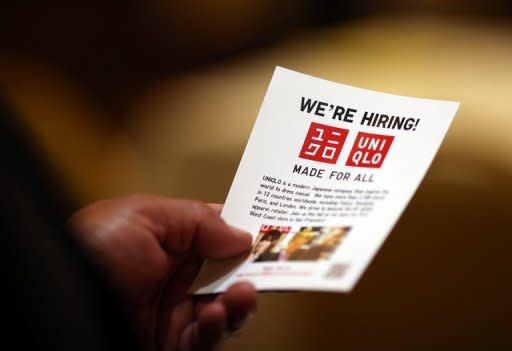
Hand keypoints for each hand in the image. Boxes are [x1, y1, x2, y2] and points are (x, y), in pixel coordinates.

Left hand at [69, 194, 255, 350]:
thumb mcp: (142, 216)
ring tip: (246, 290)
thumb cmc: (89, 252)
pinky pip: (209, 336)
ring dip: (241, 299)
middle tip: (277, 261)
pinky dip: (219, 325)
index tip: (273, 228)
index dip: (245, 229)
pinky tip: (217, 311)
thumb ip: (196, 220)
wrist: (61, 306)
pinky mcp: (177, 342)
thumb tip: (240, 234)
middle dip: (253, 267)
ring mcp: (177, 310)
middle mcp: (176, 275)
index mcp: (169, 240)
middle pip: (230, 271)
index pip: (218, 232)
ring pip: (226, 306)